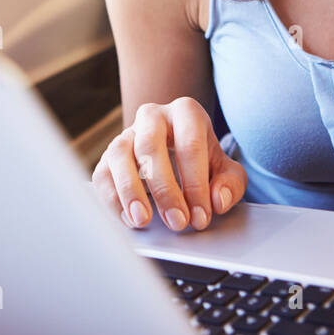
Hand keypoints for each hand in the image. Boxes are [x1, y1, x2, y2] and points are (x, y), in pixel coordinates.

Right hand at [91, 97, 246, 232]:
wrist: (176, 150)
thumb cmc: (202, 160)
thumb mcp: (225, 170)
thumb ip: (231, 184)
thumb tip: (218, 200)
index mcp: (185, 112)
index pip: (190, 144)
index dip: (196, 183)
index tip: (200, 216)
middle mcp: (152, 116)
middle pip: (151, 146)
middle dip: (164, 188)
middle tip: (177, 222)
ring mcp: (126, 134)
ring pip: (119, 155)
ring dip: (130, 190)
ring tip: (143, 220)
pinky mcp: (107, 156)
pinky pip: (102, 174)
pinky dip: (112, 198)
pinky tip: (128, 219)